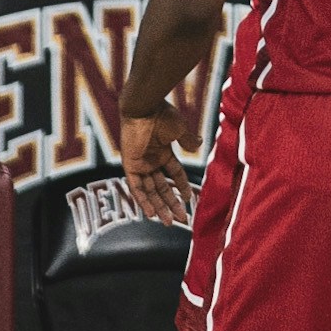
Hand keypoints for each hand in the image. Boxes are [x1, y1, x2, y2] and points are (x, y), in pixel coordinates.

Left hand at [120, 105, 191, 226]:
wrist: (144, 108)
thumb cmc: (163, 115)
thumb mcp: (179, 129)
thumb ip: (188, 140)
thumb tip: (199, 145)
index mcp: (164, 151)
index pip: (174, 173)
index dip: (181, 186)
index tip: (189, 199)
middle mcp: (152, 160)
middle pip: (162, 187)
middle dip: (172, 203)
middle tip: (181, 219)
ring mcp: (141, 164)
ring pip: (150, 191)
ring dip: (159, 207)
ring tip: (169, 222)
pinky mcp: (130, 166)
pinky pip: (136, 187)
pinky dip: (143, 200)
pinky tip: (152, 213)